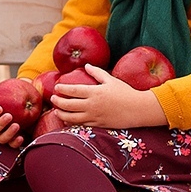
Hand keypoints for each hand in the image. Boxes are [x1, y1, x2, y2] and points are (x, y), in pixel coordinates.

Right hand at [0, 101, 24, 147]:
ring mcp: (1, 135)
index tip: (0, 108)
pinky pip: (12, 145)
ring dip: (8, 133)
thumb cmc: (3, 95)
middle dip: (0, 123)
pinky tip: (21, 137)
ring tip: (17, 125)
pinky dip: (16, 143)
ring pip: (1, 139)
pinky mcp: (11, 140)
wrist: (19, 101)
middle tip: (9, 116)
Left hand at [51, 65, 166, 130]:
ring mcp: (94, 117)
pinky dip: (72, 124)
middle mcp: (92, 105)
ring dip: (62, 115)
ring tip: (56, 111)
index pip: (73, 91)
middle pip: (69, 105)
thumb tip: (86, 66)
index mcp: (95, 92)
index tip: (56, 88)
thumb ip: (97, 73)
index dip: (62, 89)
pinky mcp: (98, 125)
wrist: (137, 109)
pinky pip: (82, 125)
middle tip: (53, 99)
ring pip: (73, 118)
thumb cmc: (125, 92)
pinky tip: (68, 121)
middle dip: (58, 102)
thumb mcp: (111, 80)